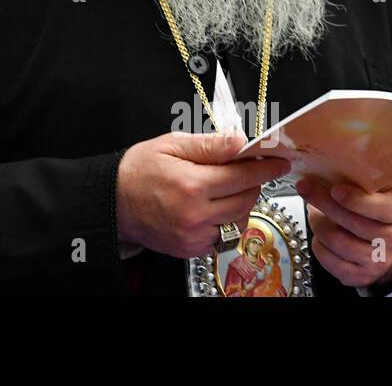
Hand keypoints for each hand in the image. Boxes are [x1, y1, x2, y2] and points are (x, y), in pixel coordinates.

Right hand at [116, 131, 291, 259]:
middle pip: (246, 199)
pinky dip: (226, 222)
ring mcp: (194, 236)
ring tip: (225, 189)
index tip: (279, 162)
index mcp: (191, 184)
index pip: (243, 175)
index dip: (265, 167)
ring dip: (241, 203)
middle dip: (253, 183)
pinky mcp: (191, 249)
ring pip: (239, 220)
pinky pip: (224, 237)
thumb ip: (208, 145)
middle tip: (247, 170)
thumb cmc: (138, 169)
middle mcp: (196, 214)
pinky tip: (212, 208)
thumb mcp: (170, 145)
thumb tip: (240, 141)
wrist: (112, 202)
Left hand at [297, 177, 391, 290]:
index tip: (335, 189)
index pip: (381, 209)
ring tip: (314, 211)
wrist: (391, 238)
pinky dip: (318, 246)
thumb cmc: (379, 204)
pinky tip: (319, 234)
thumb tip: (333, 155)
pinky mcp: (361, 275)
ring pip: (337, 242)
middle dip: (324, 203)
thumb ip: (364, 173)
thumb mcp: (381, 184)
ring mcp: (378, 261)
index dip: (356, 200)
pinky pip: (331, 262)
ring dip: (318, 223)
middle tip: (305, 187)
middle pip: (353, 224)